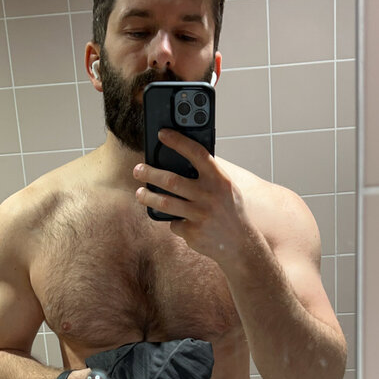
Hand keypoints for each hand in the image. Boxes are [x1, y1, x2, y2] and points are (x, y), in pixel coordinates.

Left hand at [133, 129, 249, 262]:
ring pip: (165, 203)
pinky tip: (179, 221)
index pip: (197, 154)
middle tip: (137, 169)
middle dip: (150, 173)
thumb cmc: (230, 212)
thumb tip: (182, 159)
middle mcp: (209, 196)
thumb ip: (209, 175)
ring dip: (147, 197)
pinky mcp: (193, 232)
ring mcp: (200, 215)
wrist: (240, 244)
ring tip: (140, 193)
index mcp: (219, 180)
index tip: (162, 134)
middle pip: (172, 180)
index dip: (178, 142)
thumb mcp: (226, 189)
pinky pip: (174, 223)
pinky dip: (174, 222)